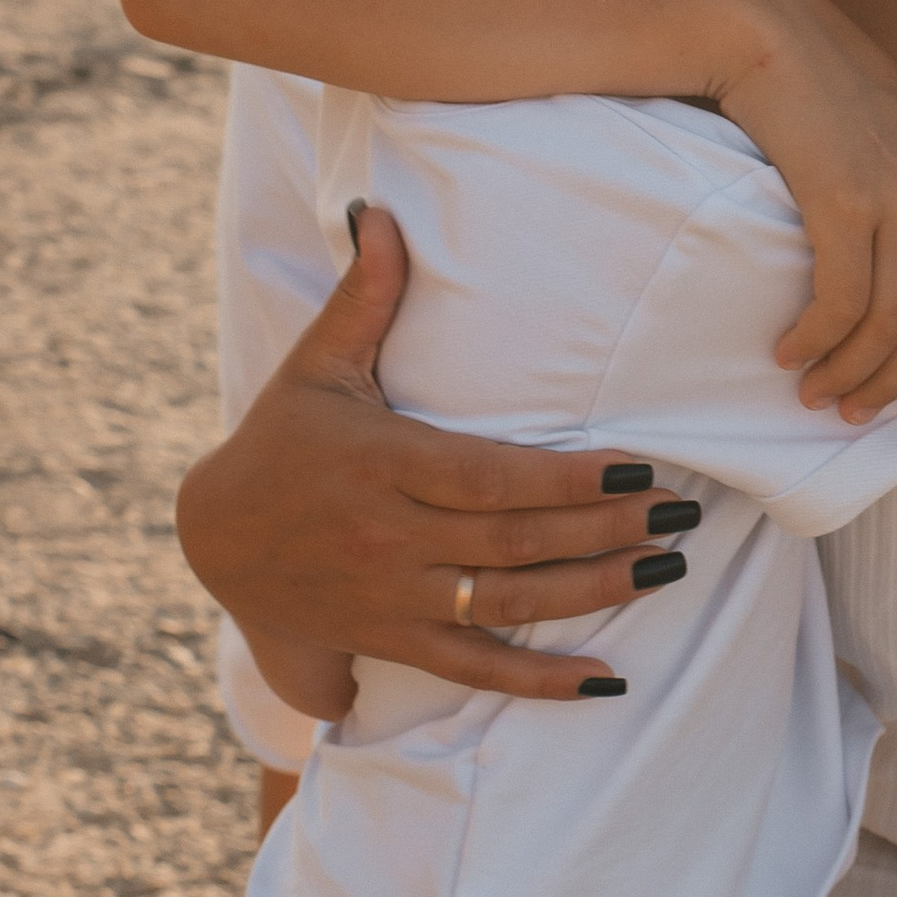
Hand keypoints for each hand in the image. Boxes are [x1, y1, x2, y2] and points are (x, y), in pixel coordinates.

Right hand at [176, 208, 693, 698]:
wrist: (213, 541)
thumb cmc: (280, 438)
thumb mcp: (315, 364)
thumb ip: (365, 295)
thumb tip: (381, 214)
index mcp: (383, 463)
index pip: (491, 478)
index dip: (568, 479)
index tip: (638, 469)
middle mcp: (391, 537)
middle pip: (516, 540)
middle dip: (607, 529)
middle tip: (683, 515)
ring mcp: (394, 597)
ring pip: (509, 605)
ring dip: (595, 593)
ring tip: (667, 568)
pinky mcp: (394, 640)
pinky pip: (475, 670)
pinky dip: (542, 683)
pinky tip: (608, 681)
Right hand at [719, 0, 896, 415]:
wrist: (771, 33)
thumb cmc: (837, 92)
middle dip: (892, 383)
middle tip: (851, 413)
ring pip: (886, 324)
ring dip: (846, 372)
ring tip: (813, 391)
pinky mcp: (846, 202)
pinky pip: (840, 303)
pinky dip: (815, 340)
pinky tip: (789, 351)